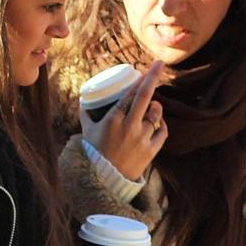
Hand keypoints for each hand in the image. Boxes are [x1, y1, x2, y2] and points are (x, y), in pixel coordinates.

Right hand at [82, 60, 167, 181]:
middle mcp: (129, 126)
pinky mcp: (151, 151)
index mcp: (113, 119)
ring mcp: (141, 138)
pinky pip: (162, 132)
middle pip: (145, 96)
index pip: (129, 94)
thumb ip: (85, 114)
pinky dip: (162, 125)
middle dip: (153, 76)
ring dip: (156, 107)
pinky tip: (159, 122)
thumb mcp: (87, 131)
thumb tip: (82, 100)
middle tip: (159, 65)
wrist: (103, 180)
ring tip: (154, 105)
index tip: (144, 70)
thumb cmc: (94, 153)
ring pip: (155, 115)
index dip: (138, 80)